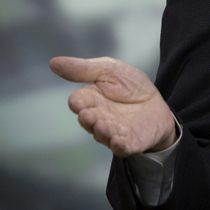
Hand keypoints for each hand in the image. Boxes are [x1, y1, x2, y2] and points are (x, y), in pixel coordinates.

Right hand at [50, 56, 176, 157]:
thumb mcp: (109, 69)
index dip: (77, 103)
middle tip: (89, 116)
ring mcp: (113, 131)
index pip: (78, 102)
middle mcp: (99, 117)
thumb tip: (53, 62)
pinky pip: (121, 147)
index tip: (78, 103)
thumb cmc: (130, 85)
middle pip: (87, 121)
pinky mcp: (129, 142)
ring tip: (102, 126)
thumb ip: (83, 69)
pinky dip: (118, 145)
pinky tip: (117, 141)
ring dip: (101, 132)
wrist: (157, 101)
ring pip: (102, 135)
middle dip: (87, 119)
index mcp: (91, 99)